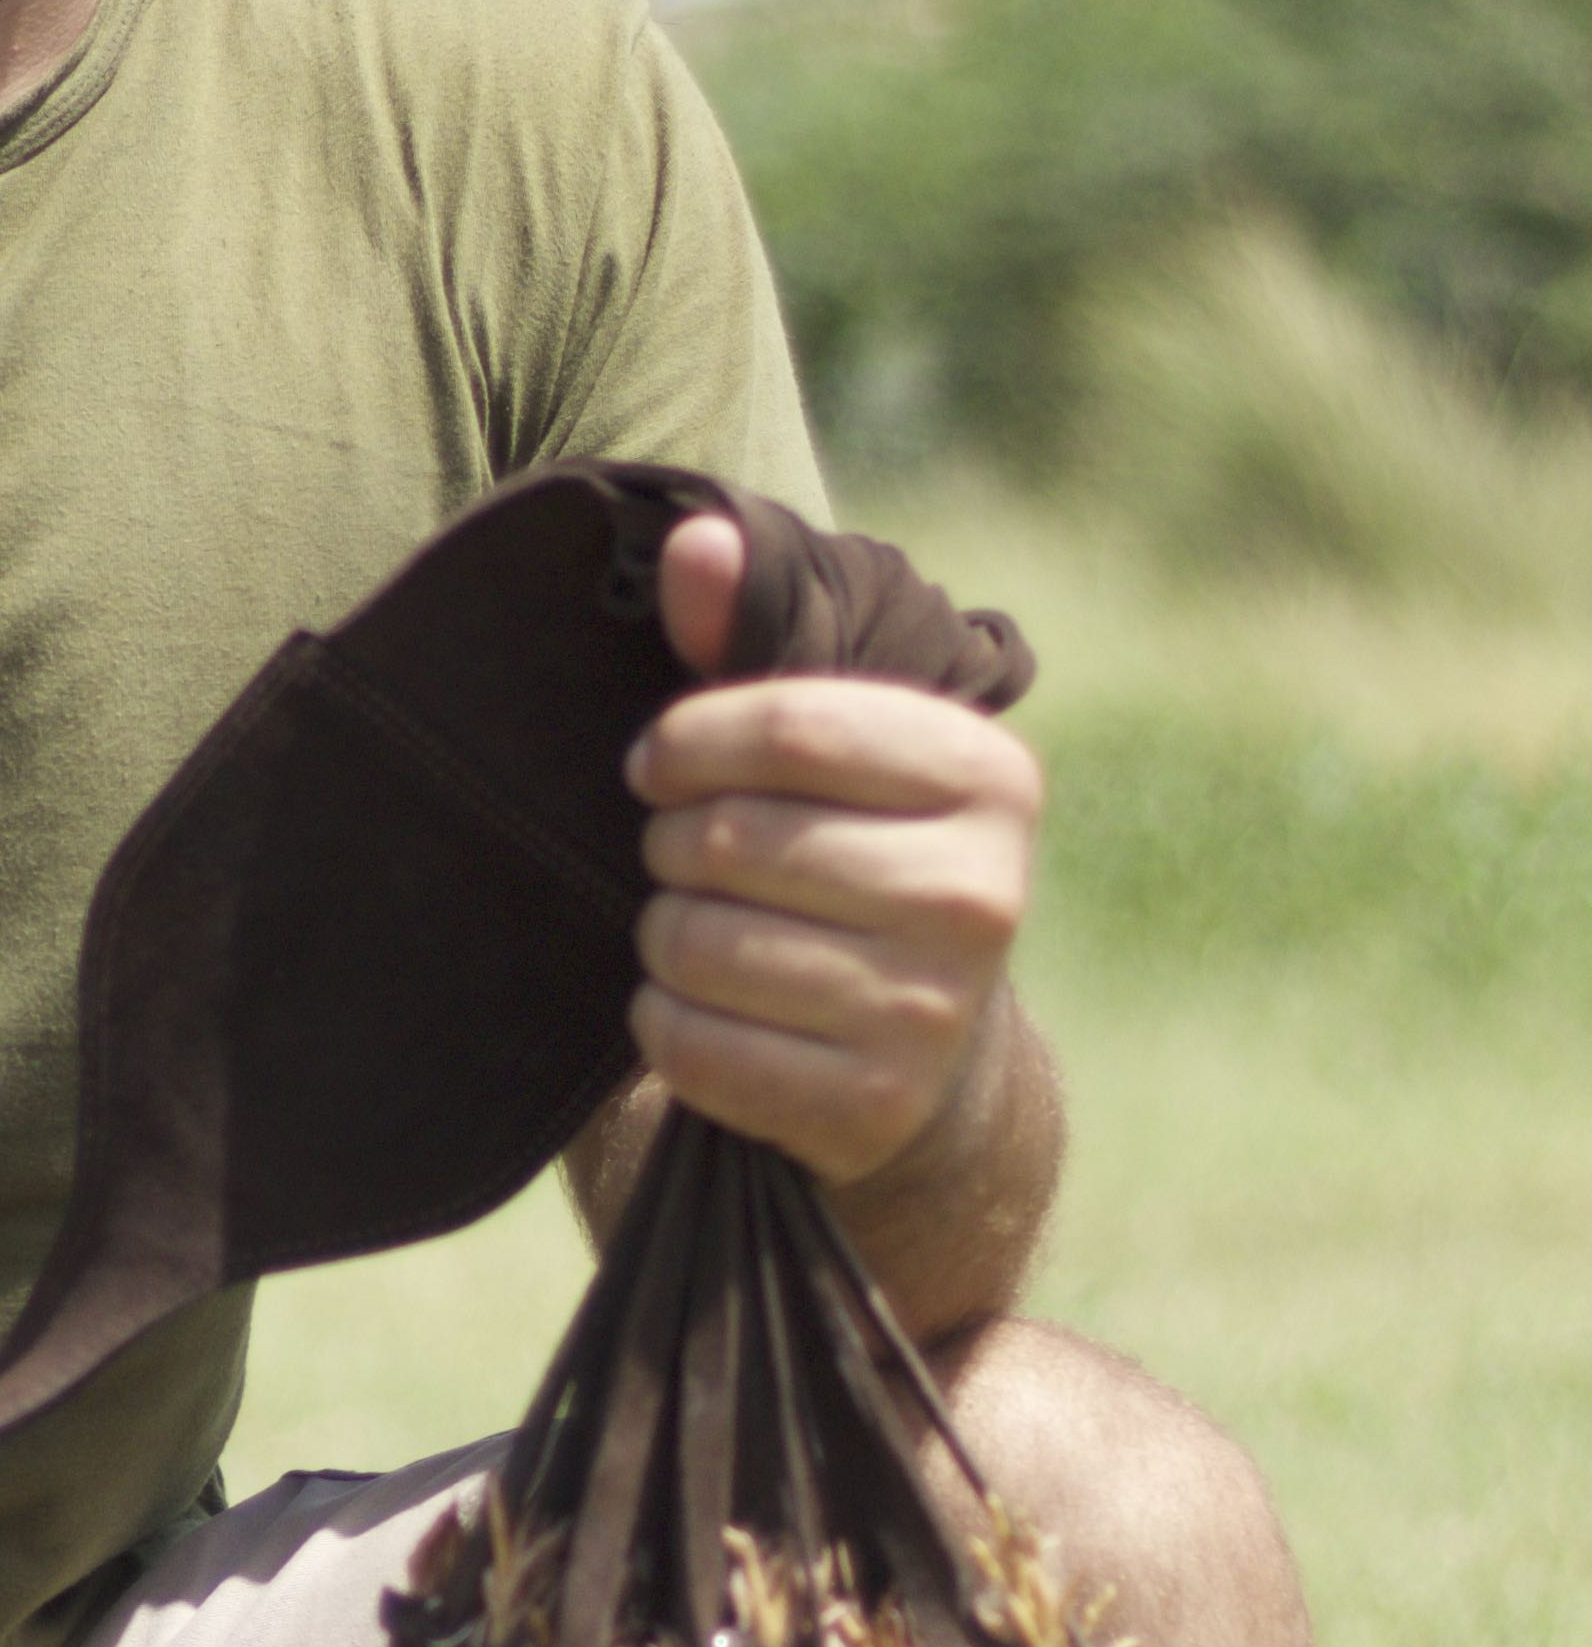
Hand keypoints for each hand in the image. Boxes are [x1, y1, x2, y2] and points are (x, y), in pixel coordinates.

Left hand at [625, 509, 1040, 1184]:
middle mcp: (983, 893)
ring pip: (702, 944)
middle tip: (684, 859)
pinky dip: (663, 1023)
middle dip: (672, 846)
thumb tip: (692, 539)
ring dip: (662, 937)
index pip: (791, 723)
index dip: (688, 739)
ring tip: (697, 932)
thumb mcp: (820, 748)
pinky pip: (694, 1045)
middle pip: (733, 839)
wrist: (920, 1053)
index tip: (655, 763)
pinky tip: (701, 1007)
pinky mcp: (874, 1106)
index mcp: (990, 775)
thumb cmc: (847, 857)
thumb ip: (747, 640)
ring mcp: (935, 1010)